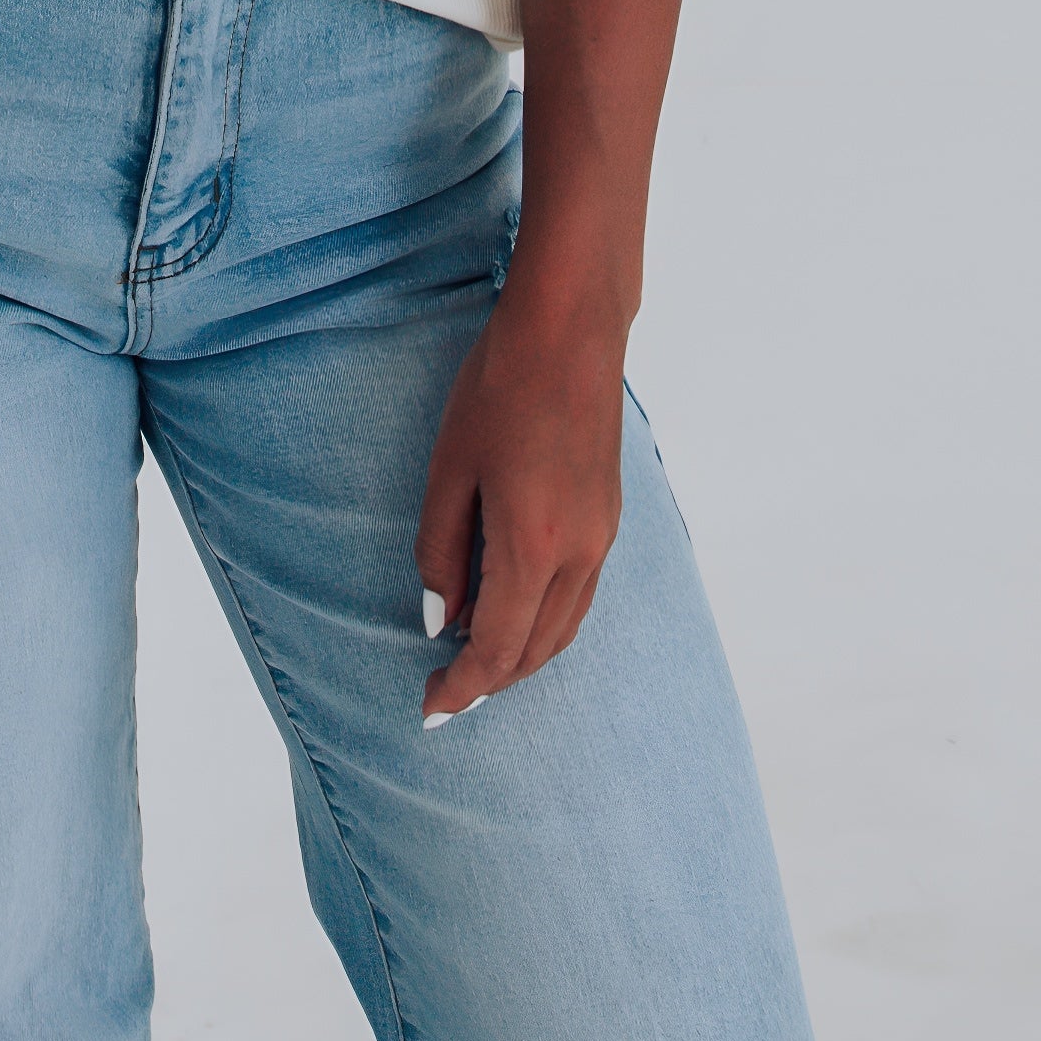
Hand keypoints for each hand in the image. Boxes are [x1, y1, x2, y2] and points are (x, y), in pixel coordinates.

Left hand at [413, 287, 627, 722]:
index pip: (496, 648)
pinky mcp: (609, 517)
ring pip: (564, 628)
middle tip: (446, 690)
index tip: (431, 709)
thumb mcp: (450, 469)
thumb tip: (441, 618)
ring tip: (475, 658)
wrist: (570, 330)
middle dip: (492, 680)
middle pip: (536, 650)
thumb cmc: (500, 387)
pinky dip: (546, 621)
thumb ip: (441, 551)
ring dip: (521, 655)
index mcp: (533, 546)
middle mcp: (579, 553)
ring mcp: (602, 536)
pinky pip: (580, 596)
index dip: (462, 688)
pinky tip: (515, 609)